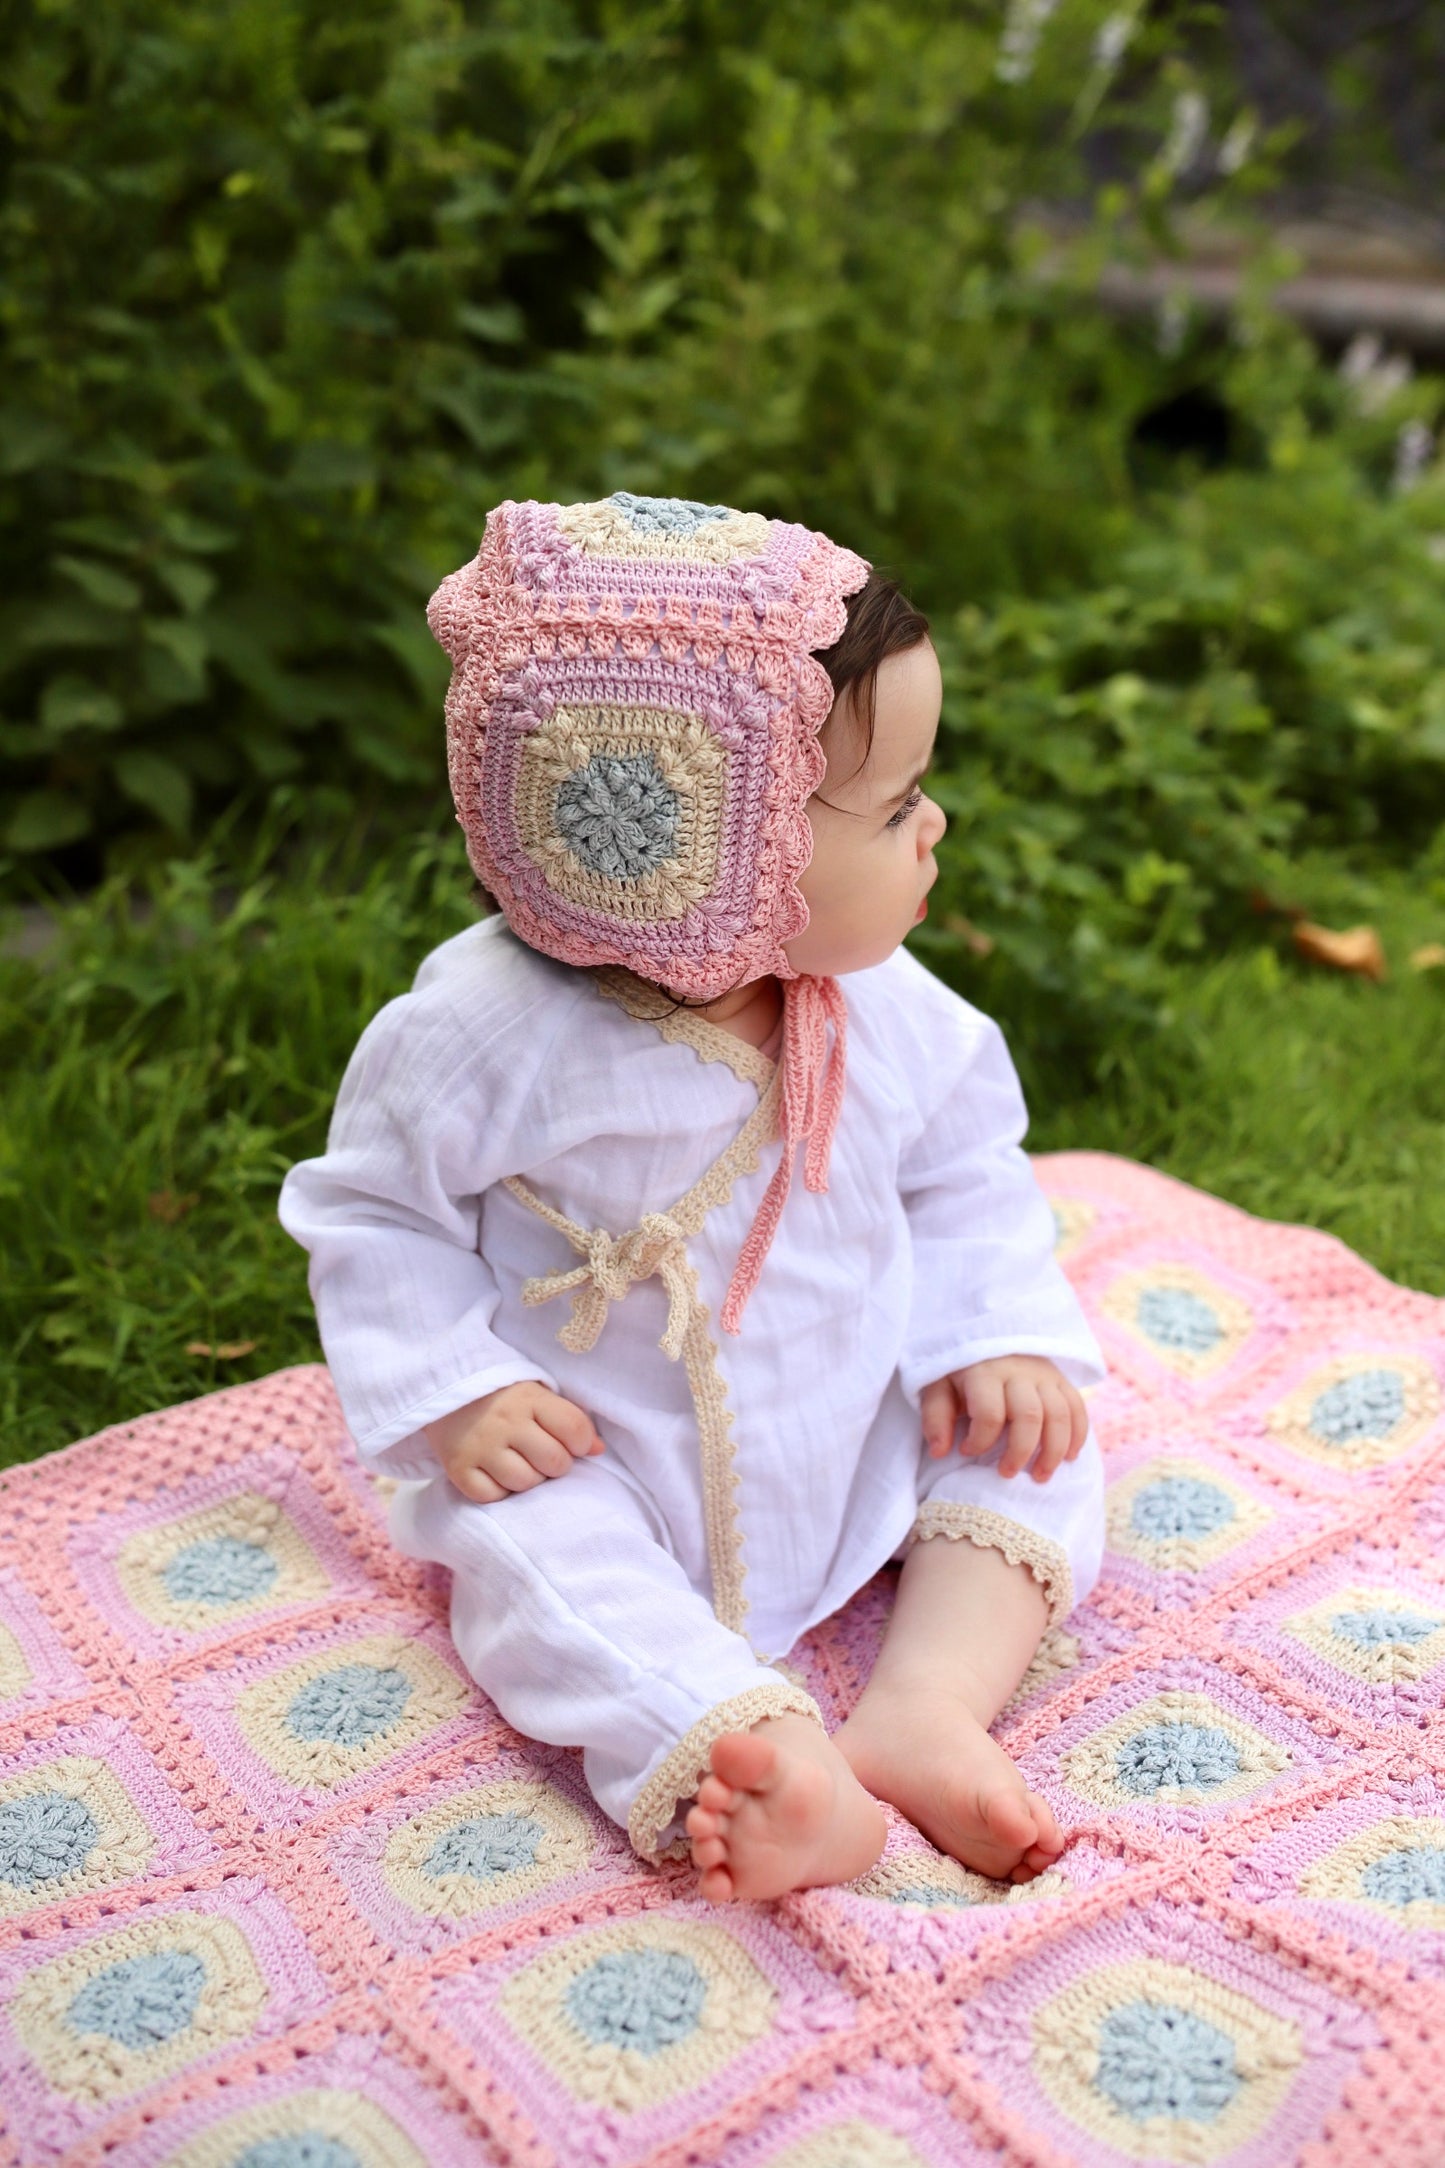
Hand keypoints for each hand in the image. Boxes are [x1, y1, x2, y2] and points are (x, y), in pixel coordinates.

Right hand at [425, 1382, 603, 1502]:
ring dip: (528, 1479)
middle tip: (541, 1455)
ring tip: (519, 1464)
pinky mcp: (458, 1468)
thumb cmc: (503, 1396)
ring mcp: (480, 1446)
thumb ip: (569, 1419)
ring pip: (525, 1483)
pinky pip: (492, 1496)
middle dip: (555, 1464)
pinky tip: (497, 1474)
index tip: (571, 1443)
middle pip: (554, 1462)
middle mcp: (505, 1422)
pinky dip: (499, 1491)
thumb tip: (598, 1450)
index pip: (574, 1429)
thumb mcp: (537, 1396)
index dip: (581, 1443)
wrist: (444, 1390)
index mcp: (530, 1398)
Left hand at [919, 1355, 1087, 1483]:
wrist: (985, 1336)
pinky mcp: (1060, 1379)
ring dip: (1054, 1451)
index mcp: (984, 1372)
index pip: (990, 1413)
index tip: (967, 1451)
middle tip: (1007, 1474)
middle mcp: (1018, 1371)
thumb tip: (940, 1452)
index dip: (980, 1440)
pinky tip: (1069, 1457)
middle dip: (1020, 1452)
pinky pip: (1077, 1407)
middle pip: (1029, 1416)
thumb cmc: (958, 1372)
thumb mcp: (937, 1388)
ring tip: (1041, 1476)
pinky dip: (1078, 1435)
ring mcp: (1044, 1374)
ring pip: (1059, 1415)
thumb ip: (936, 1418)